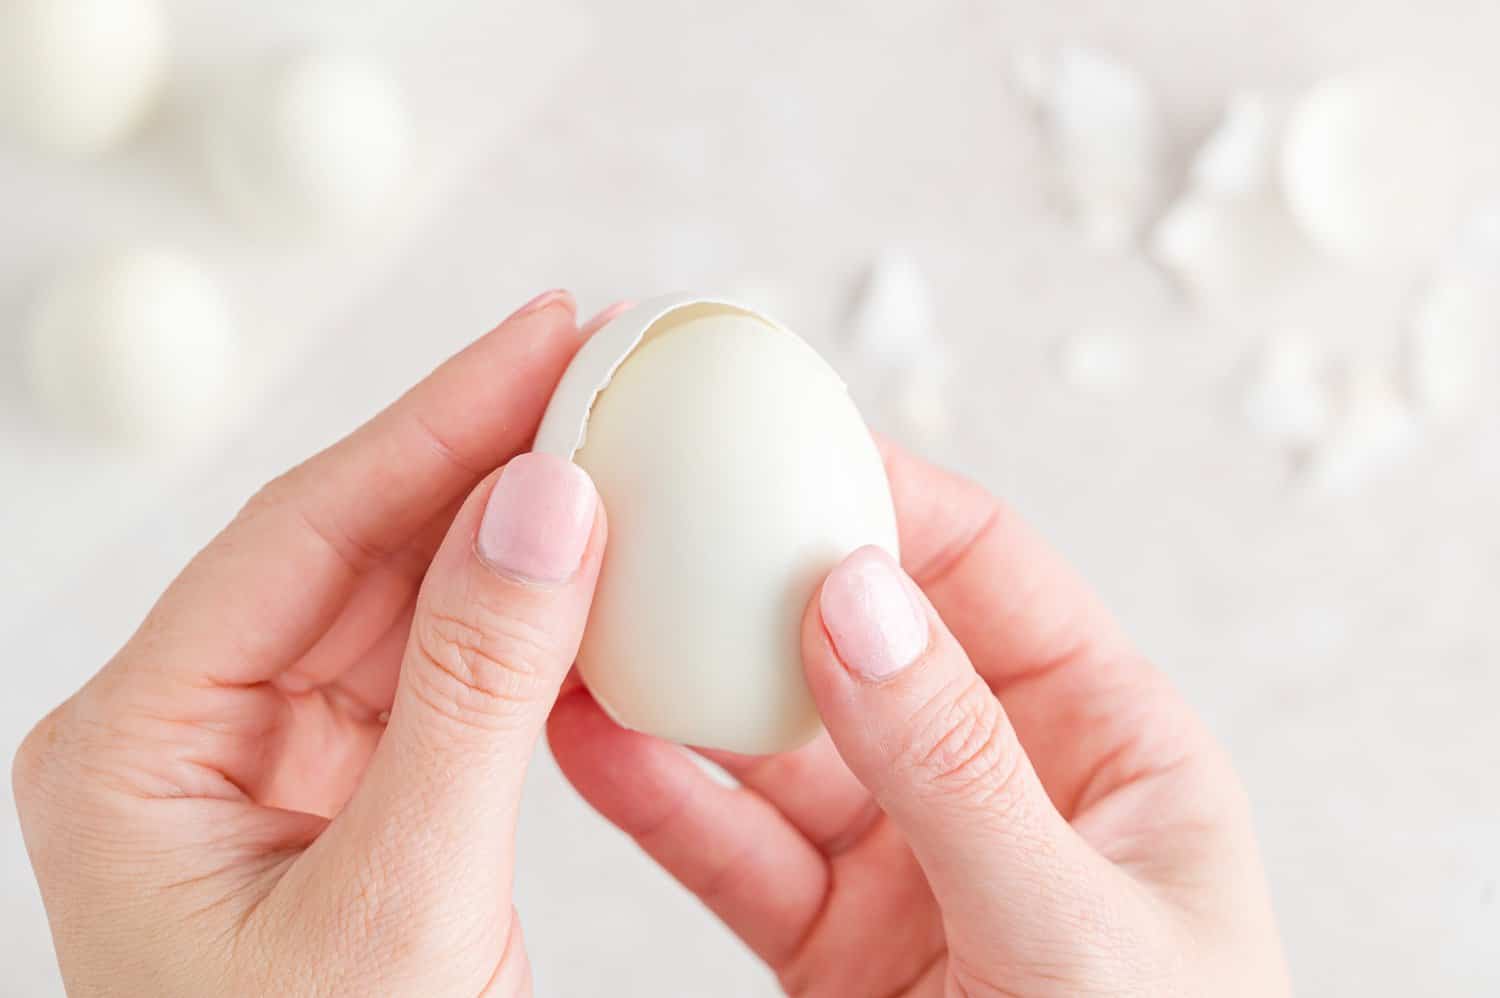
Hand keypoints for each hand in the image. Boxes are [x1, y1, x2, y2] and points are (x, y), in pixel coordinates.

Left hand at [12, 292, 620, 995]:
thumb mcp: (406, 899)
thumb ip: (474, 690)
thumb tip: (549, 503)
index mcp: (136, 746)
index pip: (303, 534)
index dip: (436, 419)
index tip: (549, 334)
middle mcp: (185, 729)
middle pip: (346, 543)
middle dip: (478, 449)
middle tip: (596, 359)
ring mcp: (261, 754)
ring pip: (393, 593)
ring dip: (502, 521)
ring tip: (606, 434)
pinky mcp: (337, 784)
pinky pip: (430, 664)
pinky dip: (511, 612)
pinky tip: (581, 558)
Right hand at [549, 441, 1290, 996]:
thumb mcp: (1081, 932)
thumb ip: (963, 771)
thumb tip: (856, 599)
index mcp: (1104, 743)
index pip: (986, 571)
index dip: (880, 494)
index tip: (774, 435)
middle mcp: (996, 781)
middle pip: (856, 638)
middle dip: (752, 572)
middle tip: (652, 500)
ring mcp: (907, 860)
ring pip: (775, 742)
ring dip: (682, 681)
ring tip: (587, 608)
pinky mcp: (831, 939)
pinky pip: (733, 849)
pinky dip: (658, 797)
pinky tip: (586, 737)